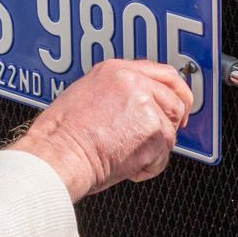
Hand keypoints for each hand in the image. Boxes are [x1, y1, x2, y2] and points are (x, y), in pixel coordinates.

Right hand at [10, 59, 192, 201]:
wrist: (58, 155)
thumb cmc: (59, 137)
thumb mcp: (83, 97)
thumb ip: (114, 95)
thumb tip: (131, 108)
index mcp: (114, 70)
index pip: (161, 73)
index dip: (175, 91)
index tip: (179, 102)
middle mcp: (132, 82)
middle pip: (174, 99)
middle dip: (173, 120)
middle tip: (163, 136)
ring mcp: (145, 105)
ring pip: (169, 130)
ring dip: (154, 149)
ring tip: (128, 157)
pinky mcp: (153, 130)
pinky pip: (163, 155)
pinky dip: (149, 166)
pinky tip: (127, 166)